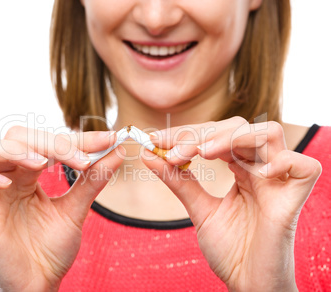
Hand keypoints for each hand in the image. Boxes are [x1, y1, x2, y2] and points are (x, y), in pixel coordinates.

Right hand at [0, 126, 124, 291]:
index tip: (108, 139)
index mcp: (26, 175)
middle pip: (14, 137)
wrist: (39, 284)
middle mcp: (4, 178)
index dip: (77, 138)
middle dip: (49, 142)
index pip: (46, 141)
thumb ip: (93, 179)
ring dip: (14, 150)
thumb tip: (118, 151)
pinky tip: (8, 185)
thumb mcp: (76, 209)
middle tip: (81, 159)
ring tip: (43, 164)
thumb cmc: (52, 249)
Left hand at [144, 117, 320, 291]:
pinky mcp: (295, 197)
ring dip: (230, 138)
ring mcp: (279, 180)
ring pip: (268, 134)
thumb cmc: (228, 248)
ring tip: (202, 153)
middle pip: (238, 128)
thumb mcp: (198, 209)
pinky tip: (253, 171)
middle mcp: (261, 168)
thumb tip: (148, 154)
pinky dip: (281, 161)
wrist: (247, 283)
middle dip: (202, 135)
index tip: (155, 140)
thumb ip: (177, 180)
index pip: (216, 135)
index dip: (187, 133)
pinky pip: (303, 166)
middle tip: (173, 152)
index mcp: (241, 168)